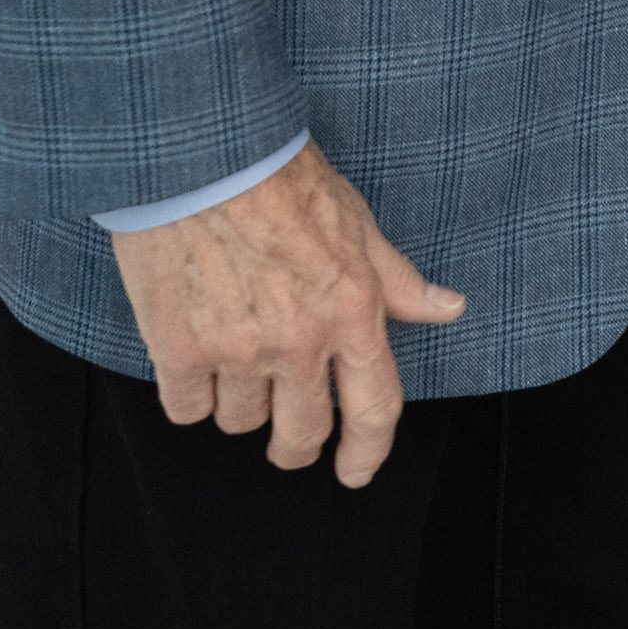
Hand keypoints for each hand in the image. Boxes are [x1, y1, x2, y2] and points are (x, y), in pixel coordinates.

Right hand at [107, 143, 464, 485]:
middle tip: (288, 435)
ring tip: (234, 355)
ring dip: (240, 402)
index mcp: (353, 311)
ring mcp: (239, 352)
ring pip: (241, 422)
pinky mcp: (179, 352)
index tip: (355, 473)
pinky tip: (192, 356)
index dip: (368, 452)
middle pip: (303, 433)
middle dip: (297, 443)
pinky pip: (188, 410)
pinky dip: (190, 393)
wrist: (202, 156)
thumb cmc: (281, 177)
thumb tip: (448, 308)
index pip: (374, 407)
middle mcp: (300, 342)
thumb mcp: (356, 222)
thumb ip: (396, 280)